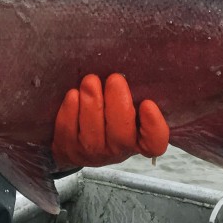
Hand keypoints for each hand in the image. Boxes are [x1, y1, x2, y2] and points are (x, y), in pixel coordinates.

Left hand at [52, 73, 168, 167]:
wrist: (75, 139)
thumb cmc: (109, 115)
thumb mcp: (127, 109)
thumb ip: (135, 96)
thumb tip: (137, 69)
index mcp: (138, 141)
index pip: (154, 144)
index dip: (154, 127)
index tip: (147, 103)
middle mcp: (117, 151)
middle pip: (122, 136)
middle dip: (118, 104)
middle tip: (115, 79)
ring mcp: (91, 153)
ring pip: (92, 132)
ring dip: (91, 103)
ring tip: (90, 80)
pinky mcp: (67, 148)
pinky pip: (68, 130)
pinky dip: (70, 110)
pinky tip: (74, 94)